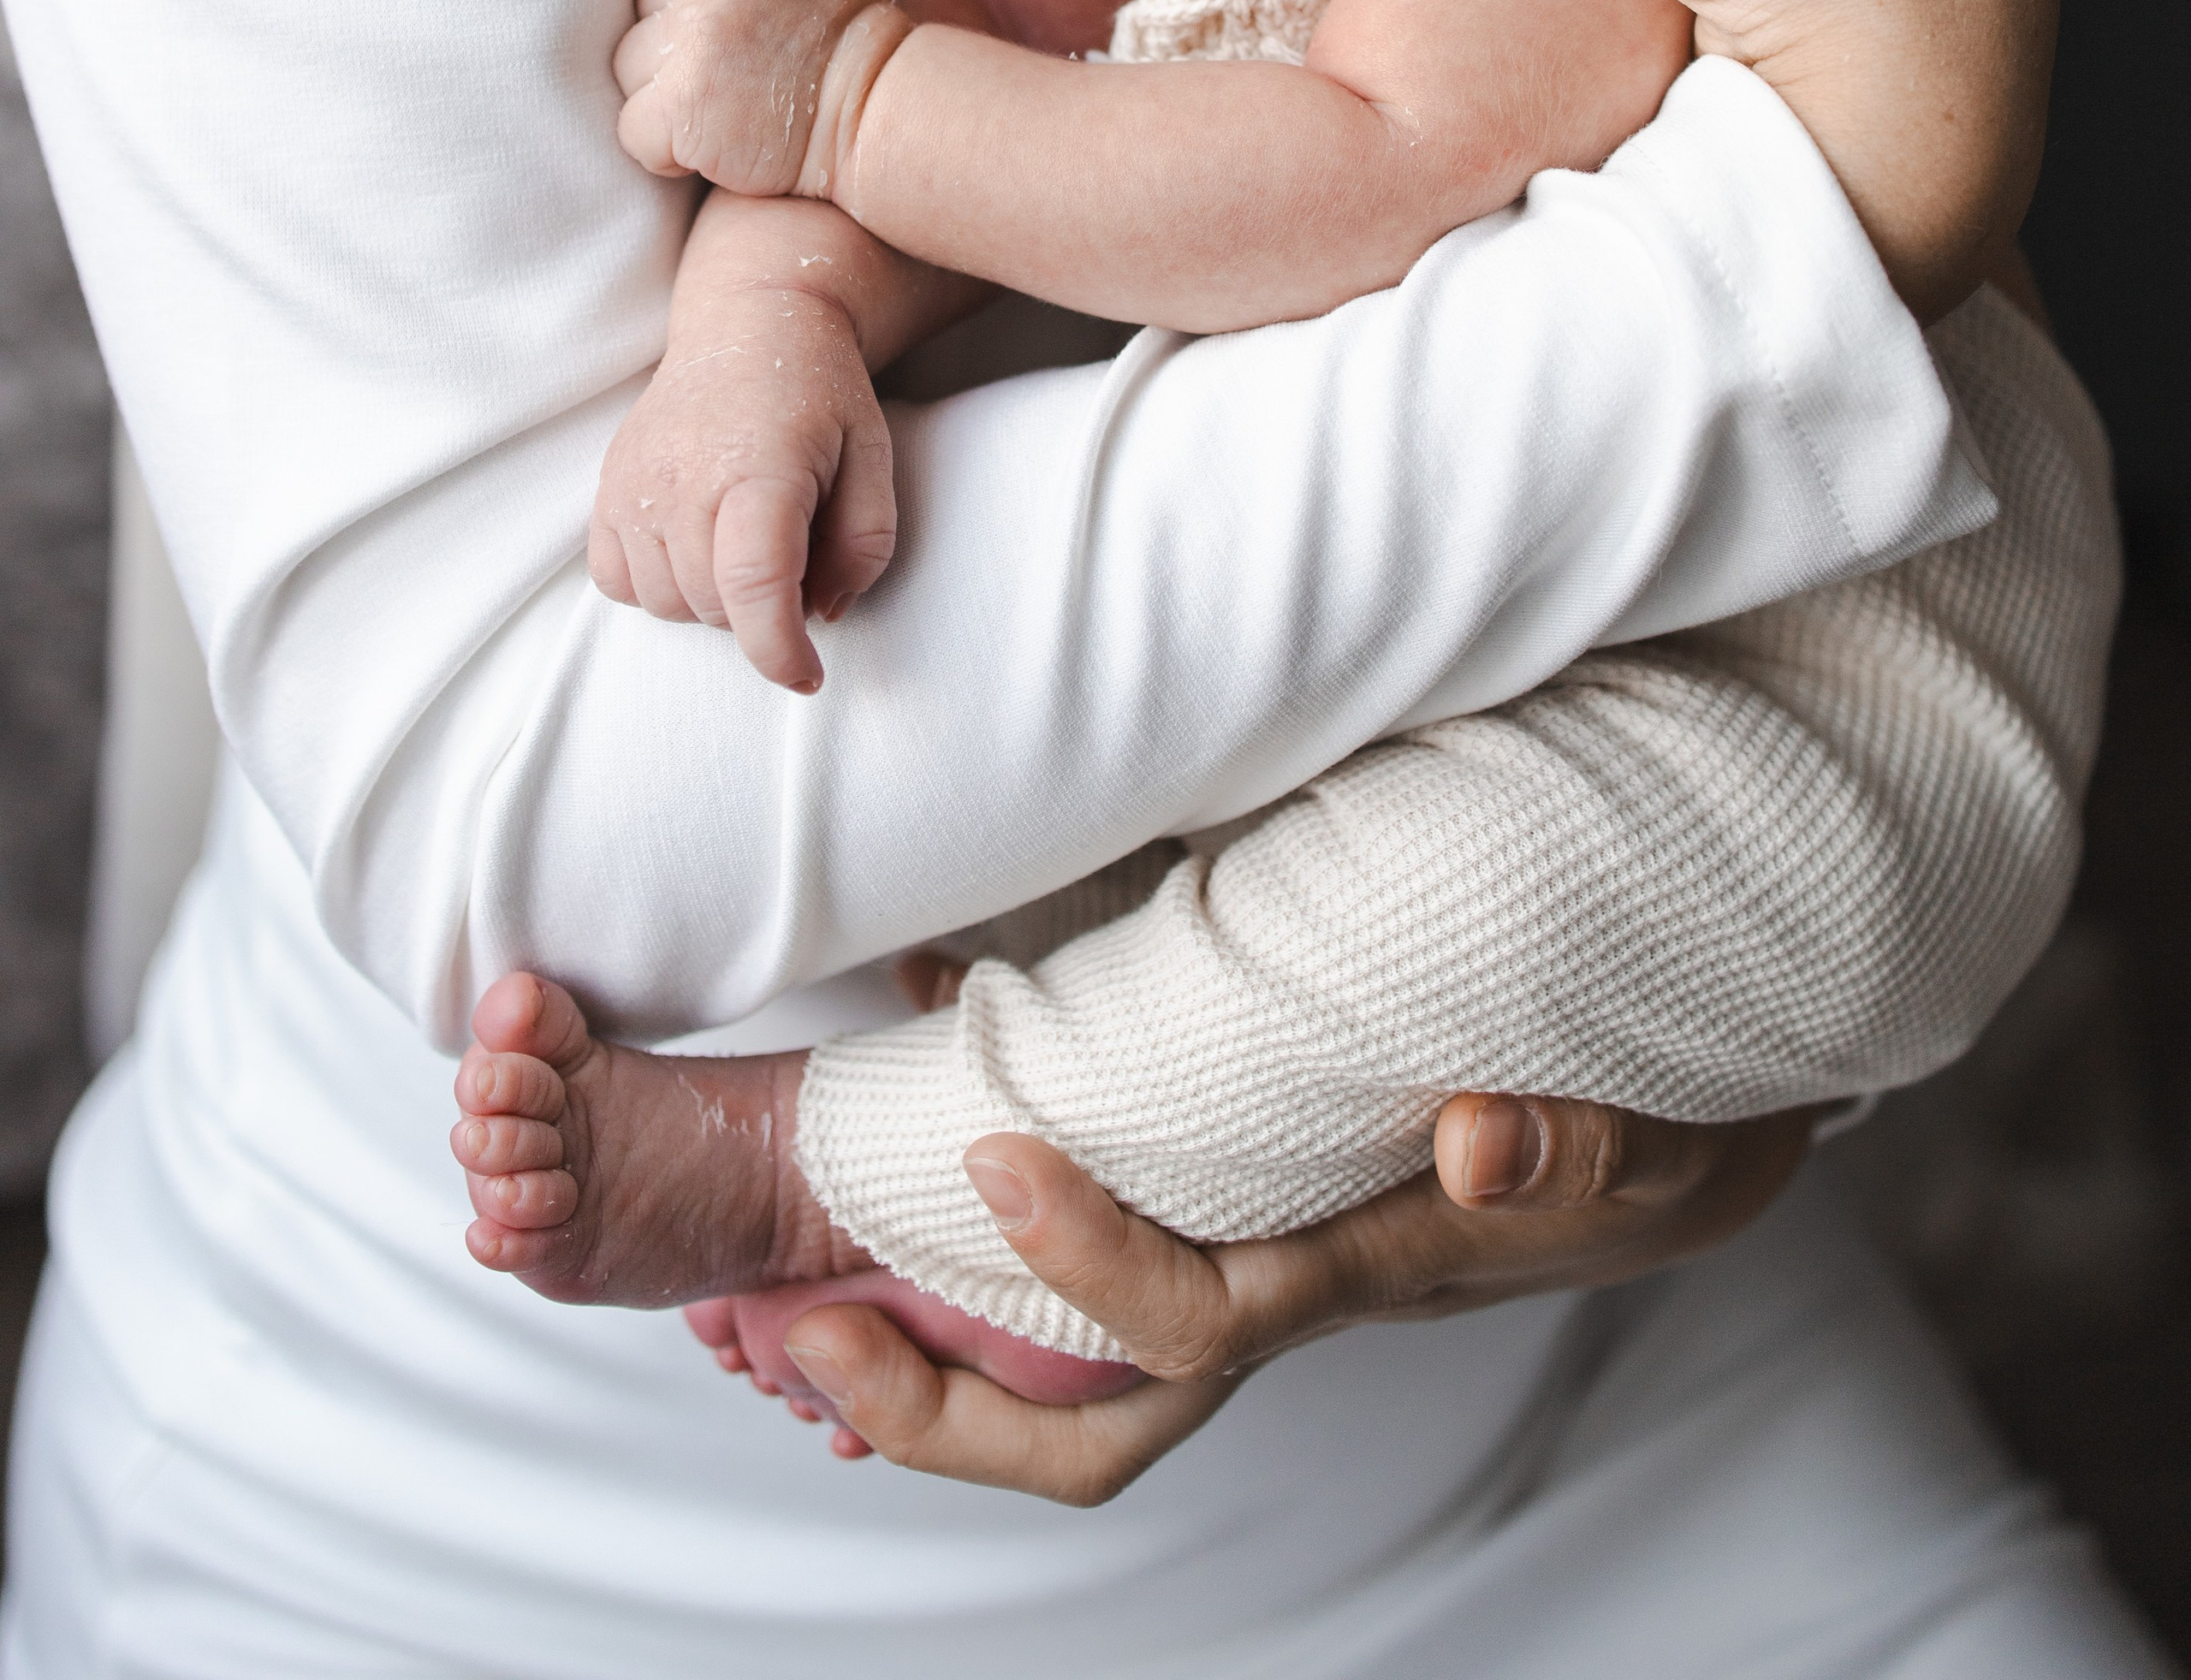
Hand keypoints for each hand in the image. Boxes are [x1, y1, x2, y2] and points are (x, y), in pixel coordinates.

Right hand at [588, 285, 895, 688]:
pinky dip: (658, 584)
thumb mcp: (873, 459)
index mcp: (759, 469)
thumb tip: (820, 615)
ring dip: (711, 600)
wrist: (749, 322)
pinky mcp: (606, 487)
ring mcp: (633, 483)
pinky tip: (694, 544)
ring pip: (666, 605)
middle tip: (793, 553)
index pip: (755, 586)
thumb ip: (863, 546)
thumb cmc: (820, 394)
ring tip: (743, 541)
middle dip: (761, 611)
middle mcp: (683, 477)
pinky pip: (617, 582)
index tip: (807, 676)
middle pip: (715, 607)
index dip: (780, 650)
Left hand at [613, 0, 910, 193]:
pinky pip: (632, 125)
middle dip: (675, 32)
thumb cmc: (842, 50)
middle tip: (734, 63)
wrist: (880, 124)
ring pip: (630, 60)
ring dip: (664, 90)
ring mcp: (701, 35)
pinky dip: (661, 147)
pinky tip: (711, 143)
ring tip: (727, 103)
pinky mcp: (681, 103)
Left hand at [765, 1092, 1808, 1501]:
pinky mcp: (1249, 1210)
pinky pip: (1096, 1254)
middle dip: (940, 1415)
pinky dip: (993, 1231)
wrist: (1686, 1140)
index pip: (1200, 1319)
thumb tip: (1469, 1132)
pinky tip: (927, 1092)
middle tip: (800, 1337)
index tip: (997, 1162)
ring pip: (1080, 1367)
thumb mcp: (1639, 1131)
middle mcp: (1288, 1288)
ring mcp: (1262, 1265)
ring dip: (939, 1351)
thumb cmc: (1650, 1123)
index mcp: (1359, 1268)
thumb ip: (1559, 1142)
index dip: (1087, 1265)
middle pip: (1100, 1421)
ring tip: (804, 1290)